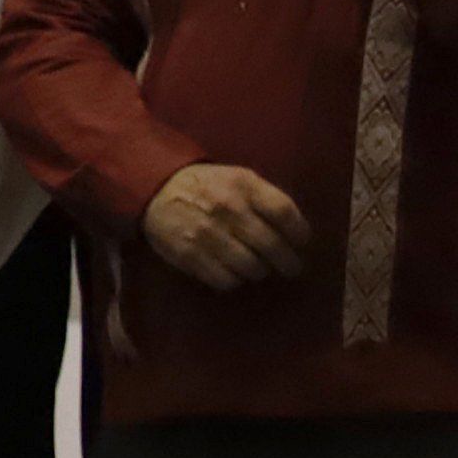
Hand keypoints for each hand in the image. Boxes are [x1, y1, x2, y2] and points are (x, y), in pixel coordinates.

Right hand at [138, 162, 314, 294]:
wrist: (154, 189)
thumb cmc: (206, 184)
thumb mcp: (239, 177)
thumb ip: (266, 198)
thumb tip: (295, 230)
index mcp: (243, 186)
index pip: (284, 213)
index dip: (300, 232)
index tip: (302, 242)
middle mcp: (227, 210)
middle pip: (272, 245)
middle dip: (288, 262)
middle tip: (291, 268)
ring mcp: (207, 235)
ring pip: (251, 267)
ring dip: (260, 271)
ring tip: (259, 269)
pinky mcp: (189, 255)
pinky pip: (224, 279)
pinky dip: (235, 280)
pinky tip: (234, 274)